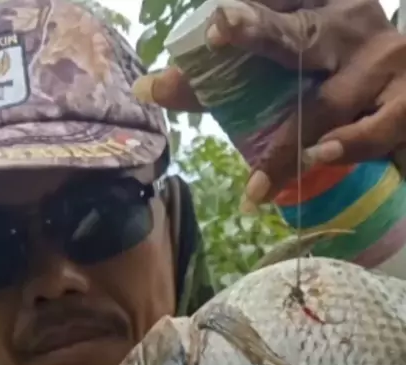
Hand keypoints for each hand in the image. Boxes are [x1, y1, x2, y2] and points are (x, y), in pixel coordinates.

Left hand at [132, 0, 405, 204]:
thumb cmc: (343, 73)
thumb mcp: (296, 61)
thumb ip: (233, 75)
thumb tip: (149, 90)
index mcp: (318, 3)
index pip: (271, 7)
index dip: (244, 15)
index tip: (213, 21)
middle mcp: (350, 21)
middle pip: (296, 37)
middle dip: (258, 34)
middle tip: (221, 31)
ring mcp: (383, 61)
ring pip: (328, 102)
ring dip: (290, 145)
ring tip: (260, 181)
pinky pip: (374, 129)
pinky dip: (348, 146)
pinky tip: (323, 158)